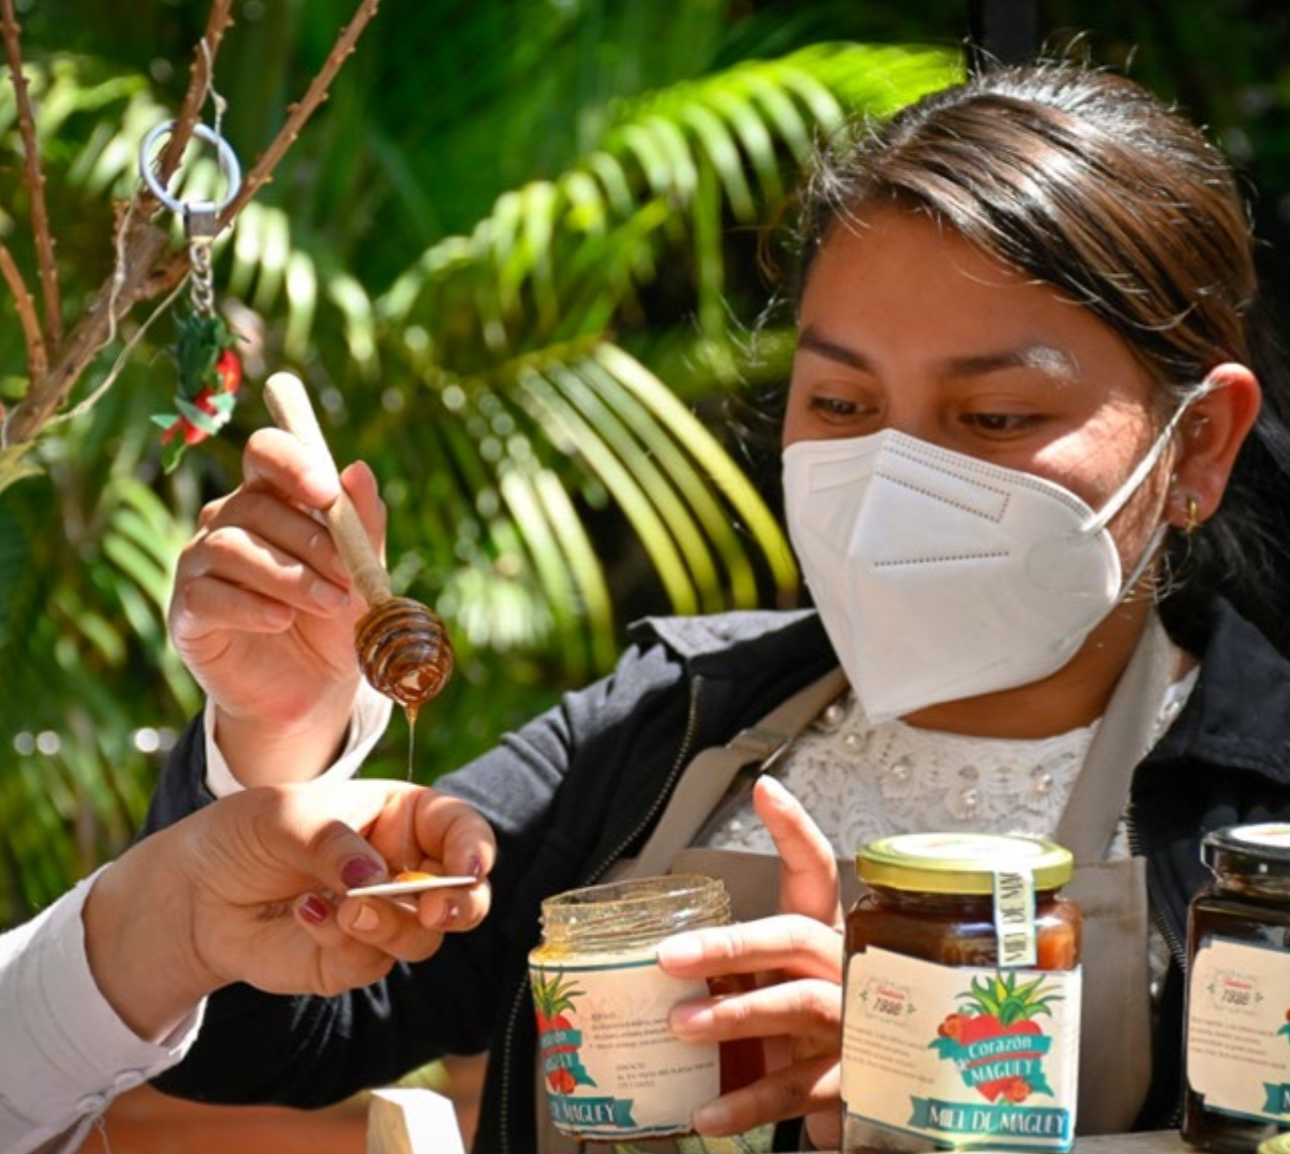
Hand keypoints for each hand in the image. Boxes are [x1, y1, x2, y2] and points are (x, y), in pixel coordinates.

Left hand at [83, 779, 494, 1041]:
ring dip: (390, 926)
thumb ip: (334, 842)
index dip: (476, 848)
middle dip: (462, 905)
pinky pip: (370, 963)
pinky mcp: (352, 960)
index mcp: (403, 818)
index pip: (462, 831)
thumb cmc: (247, 833)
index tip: (469, 867)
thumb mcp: (286, 815)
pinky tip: (304, 915)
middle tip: (434, 910)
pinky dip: (342, 941)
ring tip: (342, 909)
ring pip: (422, 937)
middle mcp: (404, 869)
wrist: (195, 890)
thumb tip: (373, 880)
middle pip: (465, 895)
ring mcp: (382, 918)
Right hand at [168, 428, 382, 781]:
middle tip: (348, 577)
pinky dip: (249, 605)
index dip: (292, 463)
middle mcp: (227, 521)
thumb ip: (363, 524)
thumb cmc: (336, 620)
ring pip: (230, 547)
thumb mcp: (361, 573)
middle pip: (254, 505)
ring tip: (329, 604)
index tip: (327, 492)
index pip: (266, 454)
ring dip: (288, 575)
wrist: (314, 690)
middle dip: (311, 541)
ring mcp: (200, 564)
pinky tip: (281, 621)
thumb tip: (358, 469)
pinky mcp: (187, 610)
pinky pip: (206, 595)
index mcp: (272, 499)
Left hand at [656, 775, 843, 1146]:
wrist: (868, 1100)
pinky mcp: (851, 1082)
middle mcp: (843, 969)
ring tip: (678, 1024)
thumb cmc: (802, 1026)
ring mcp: (852, 1025)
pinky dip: (747, 1103)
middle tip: (668, 955)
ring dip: (736, 1015)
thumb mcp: (774, 983)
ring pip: (798, 1006)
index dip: (794, 829)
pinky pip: (797, 1089)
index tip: (765, 788)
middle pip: (794, 937)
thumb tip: (650, 963)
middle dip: (730, 944)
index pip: (814, 869)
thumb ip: (734, 968)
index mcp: (823, 934)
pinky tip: (705, 1112)